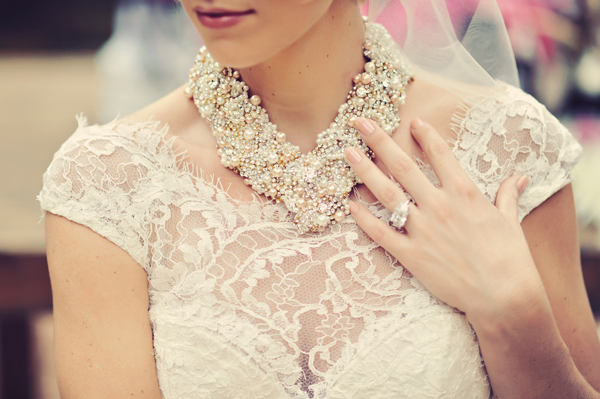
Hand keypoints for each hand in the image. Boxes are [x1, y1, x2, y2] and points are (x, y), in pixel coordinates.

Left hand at [345, 117, 546, 325]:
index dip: (425, 134)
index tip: (411, 120)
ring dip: (365, 171)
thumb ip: (508, 195)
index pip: (440, 154)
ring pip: (387, 194)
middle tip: (361, 122)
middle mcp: (439, 206)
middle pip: (404, 166)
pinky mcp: (411, 255)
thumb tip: (519, 178)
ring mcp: (422, 230)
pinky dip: (364, 219)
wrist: (504, 296)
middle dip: (381, 141)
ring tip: (347, 152)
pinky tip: (350, 205)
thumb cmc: (511, 259)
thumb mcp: (510, 221)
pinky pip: (381, 233)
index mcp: (464, 193)